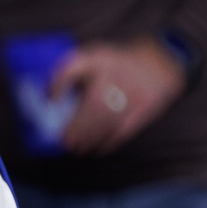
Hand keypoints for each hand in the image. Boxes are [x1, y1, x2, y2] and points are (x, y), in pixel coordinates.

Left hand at [50, 39, 186, 154]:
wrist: (158, 65)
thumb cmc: (116, 65)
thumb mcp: (94, 57)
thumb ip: (72, 72)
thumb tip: (49, 97)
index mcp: (101, 59)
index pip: (76, 65)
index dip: (61, 81)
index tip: (50, 99)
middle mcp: (117, 74)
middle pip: (94, 102)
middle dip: (78, 124)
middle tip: (65, 140)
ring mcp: (132, 93)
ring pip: (108, 119)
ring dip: (89, 137)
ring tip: (76, 148)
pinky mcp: (144, 109)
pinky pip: (124, 130)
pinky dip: (107, 143)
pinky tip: (95, 150)